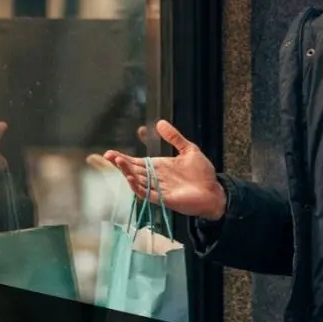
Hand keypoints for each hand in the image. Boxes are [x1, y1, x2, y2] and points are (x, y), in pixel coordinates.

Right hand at [103, 120, 226, 220]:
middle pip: (133, 170)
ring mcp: (159, 189)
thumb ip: (174, 137)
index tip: (109, 153)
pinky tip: (131, 178)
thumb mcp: (189, 150)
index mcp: (159, 167)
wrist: (215, 191)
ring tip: (118, 162)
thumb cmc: (202, 174)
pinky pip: (147, 194)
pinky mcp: (164, 199)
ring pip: (137, 181)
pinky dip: (138, 187)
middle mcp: (155, 178)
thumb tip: (160, 122)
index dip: (122, 157)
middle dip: (120, 163)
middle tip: (108, 155)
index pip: (136, 162)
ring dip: (127, 172)